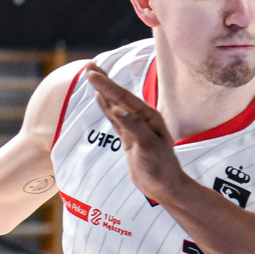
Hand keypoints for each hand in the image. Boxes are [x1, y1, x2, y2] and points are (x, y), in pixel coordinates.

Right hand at [88, 65, 188, 202]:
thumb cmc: (162, 167)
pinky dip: (106, 108)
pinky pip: (115, 119)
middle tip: (90, 66)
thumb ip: (134, 127)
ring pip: (116, 105)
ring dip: (104, 91)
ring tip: (92, 76)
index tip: (92, 74)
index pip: (125, 98)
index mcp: (150, 117)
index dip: (108, 85)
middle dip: (105, 82)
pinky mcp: (129, 138)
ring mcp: (135, 128)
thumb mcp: (149, 146)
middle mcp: (143, 119)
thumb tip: (117, 110)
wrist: (165, 187)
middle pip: (119, 97)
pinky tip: (99, 98)